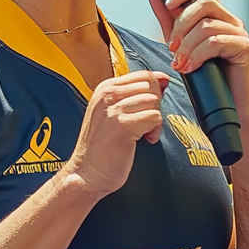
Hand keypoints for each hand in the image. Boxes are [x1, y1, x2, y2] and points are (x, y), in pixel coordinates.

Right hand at [65, 70, 170, 196]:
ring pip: (154, 101)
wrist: (86, 174)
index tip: (147, 109)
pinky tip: (143, 140)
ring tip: (142, 134)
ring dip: (155, 120)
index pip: (143, 74)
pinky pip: (154, 117)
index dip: (154, 91)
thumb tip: (163, 78)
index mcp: (105, 88)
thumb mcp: (114, 113)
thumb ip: (136, 95)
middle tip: (145, 123)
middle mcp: (107, 95)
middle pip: (151, 85)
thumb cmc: (102, 147)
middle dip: (155, 105)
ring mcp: (113, 109)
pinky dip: (154, 131)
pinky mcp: (123, 126)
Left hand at [150, 0, 248, 111]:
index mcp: (217, 16)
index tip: (168, 4)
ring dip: (187, 45)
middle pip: (204, 3)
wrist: (226, 108)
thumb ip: (169, 22)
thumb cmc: (204, 79)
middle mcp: (231, 20)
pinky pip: (216, 42)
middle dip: (181, 24)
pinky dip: (198, 55)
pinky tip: (191, 68)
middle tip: (171, 47)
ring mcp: (241, 33)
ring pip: (207, 25)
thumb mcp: (181, 46)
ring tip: (180, 64)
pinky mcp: (247, 47)